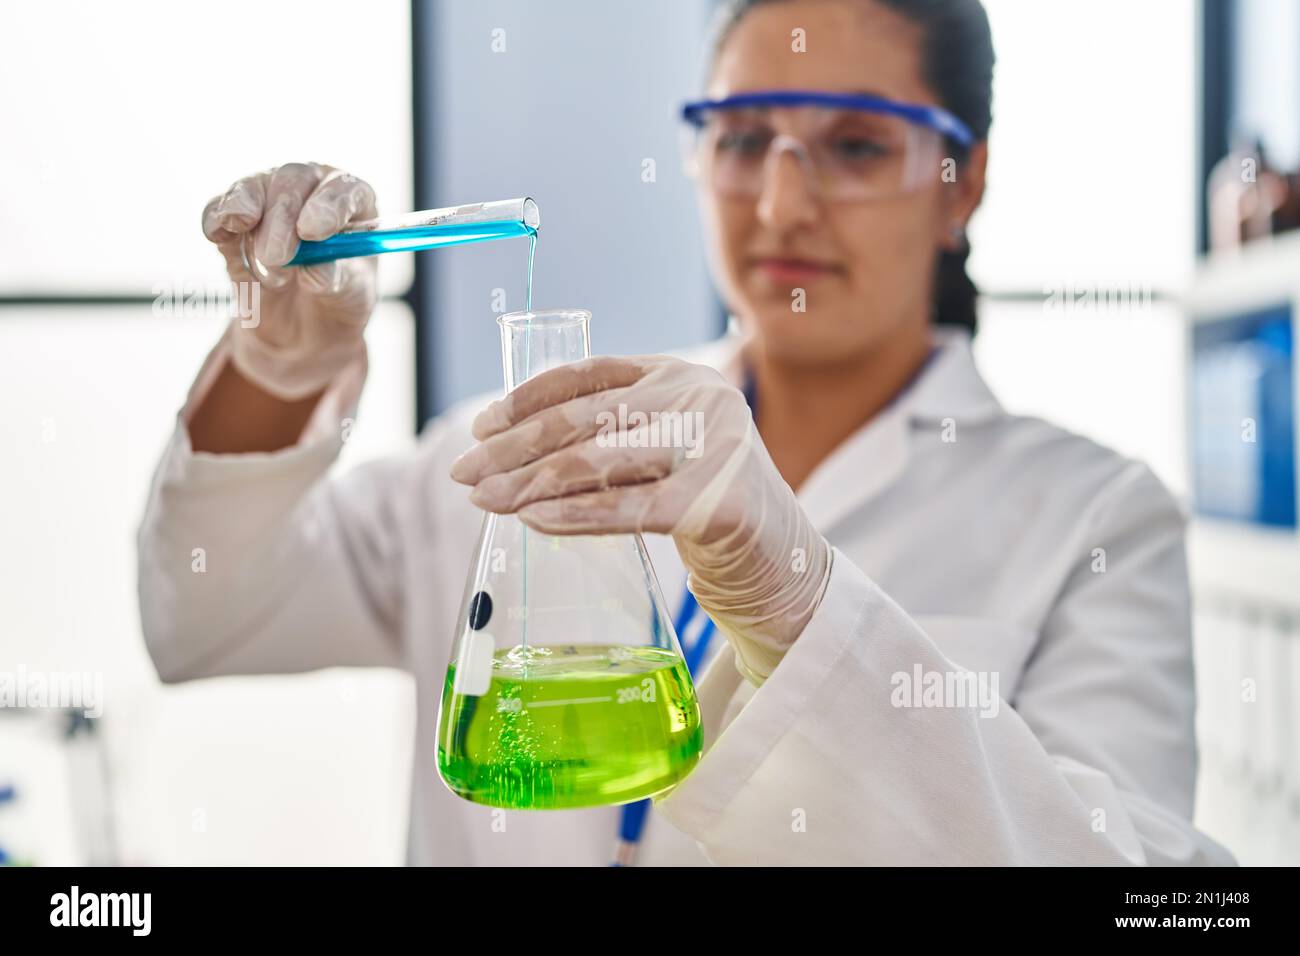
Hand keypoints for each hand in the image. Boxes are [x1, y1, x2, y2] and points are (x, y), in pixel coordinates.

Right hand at [201, 162, 378, 399]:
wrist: (305, 327)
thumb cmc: (339, 300)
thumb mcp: (351, 296)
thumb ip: (337, 278)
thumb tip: (314, 267)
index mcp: (351, 203)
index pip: (345, 188)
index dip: (329, 205)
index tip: (312, 231)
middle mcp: (310, 190)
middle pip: (292, 181)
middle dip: (281, 218)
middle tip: (277, 256)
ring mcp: (269, 201)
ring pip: (252, 189)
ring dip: (250, 220)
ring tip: (263, 264)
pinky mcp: (234, 222)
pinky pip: (218, 210)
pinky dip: (216, 220)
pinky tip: (219, 234)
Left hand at [449, 355, 832, 683]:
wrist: (780, 559)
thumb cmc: (704, 502)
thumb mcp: (658, 449)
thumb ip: (608, 433)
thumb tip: (508, 445)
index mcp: (678, 373)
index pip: (587, 375)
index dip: (525, 398)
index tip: (479, 427)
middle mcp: (698, 397)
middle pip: (583, 418)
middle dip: (512, 447)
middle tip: (464, 472)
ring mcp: (712, 447)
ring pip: (597, 461)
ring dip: (527, 483)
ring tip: (483, 500)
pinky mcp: (717, 503)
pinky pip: (627, 508)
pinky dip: (572, 515)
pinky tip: (532, 521)